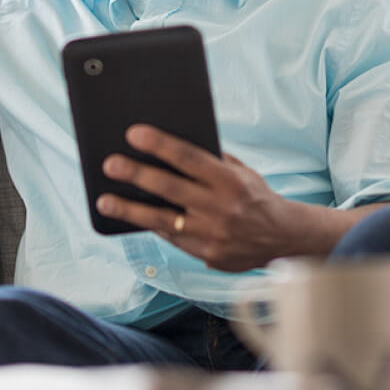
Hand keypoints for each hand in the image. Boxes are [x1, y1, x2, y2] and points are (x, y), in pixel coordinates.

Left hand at [97, 125, 303, 270]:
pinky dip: (150, 227)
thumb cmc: (255, 196)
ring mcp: (213, 235)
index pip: (189, 157)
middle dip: (136, 174)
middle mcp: (221, 208)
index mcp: (230, 181)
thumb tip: (170, 147)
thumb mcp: (241, 172)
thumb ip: (211, 162)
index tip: (133, 133)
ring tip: (105, 201)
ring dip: (129, 210)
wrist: (285, 238)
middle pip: (170, 188)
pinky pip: (172, 239)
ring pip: (163, 221)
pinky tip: (130, 217)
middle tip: (109, 163)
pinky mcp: (207, 256)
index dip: (160, 145)